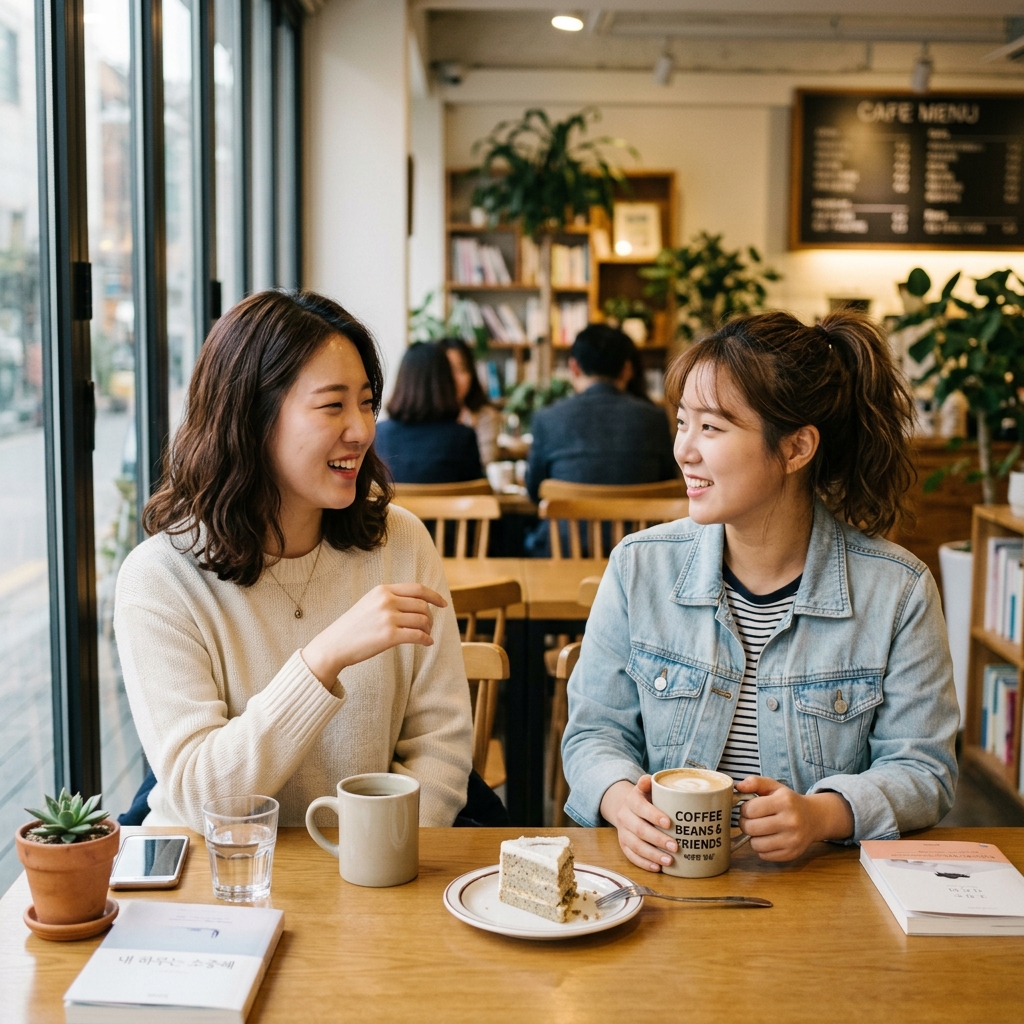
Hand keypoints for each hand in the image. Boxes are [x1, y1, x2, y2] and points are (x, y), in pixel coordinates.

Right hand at [302, 583, 446, 687]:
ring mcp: (388, 617)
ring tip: (426, 636)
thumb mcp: (370, 603)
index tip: (443, 603)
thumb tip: (418, 604)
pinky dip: (426, 639)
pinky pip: (418, 635)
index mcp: (382, 590)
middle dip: (430, 617)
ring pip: (423, 620)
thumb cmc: (353, 627)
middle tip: (429, 627)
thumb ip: (390, 599)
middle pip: (422, 605)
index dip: (434, 596)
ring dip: (428, 629)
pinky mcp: (389, 636)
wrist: (334, 645)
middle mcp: (386, 600)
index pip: (417, 589)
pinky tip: (426, 643)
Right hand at [600, 776, 677, 872]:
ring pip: (636, 846)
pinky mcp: (624, 845)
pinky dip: (644, 863)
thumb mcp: (647, 787)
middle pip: (639, 830)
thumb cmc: (646, 798)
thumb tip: (650, 779)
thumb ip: (650, 783)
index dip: (653, 815)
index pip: (640, 807)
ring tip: (669, 861)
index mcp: (632, 800)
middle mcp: (625, 816)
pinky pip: (632, 856)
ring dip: (653, 855)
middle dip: (658, 839)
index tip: (669, 823)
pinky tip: (657, 867)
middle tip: (675, 846)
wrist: (627, 807)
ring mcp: (623, 832)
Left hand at [736, 776, 853, 861]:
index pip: (750, 809)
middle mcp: (790, 821)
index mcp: (784, 801)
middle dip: (745, 824)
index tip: (749, 809)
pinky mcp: (792, 854)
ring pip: (756, 845)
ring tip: (759, 830)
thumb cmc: (788, 802)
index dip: (744, 809)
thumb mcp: (774, 787)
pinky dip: (762, 849)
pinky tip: (768, 839)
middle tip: (750, 820)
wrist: (814, 818)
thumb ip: (755, 782)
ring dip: (753, 838)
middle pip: (751, 828)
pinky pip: (764, 856)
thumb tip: (738, 787)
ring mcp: (792, 840)